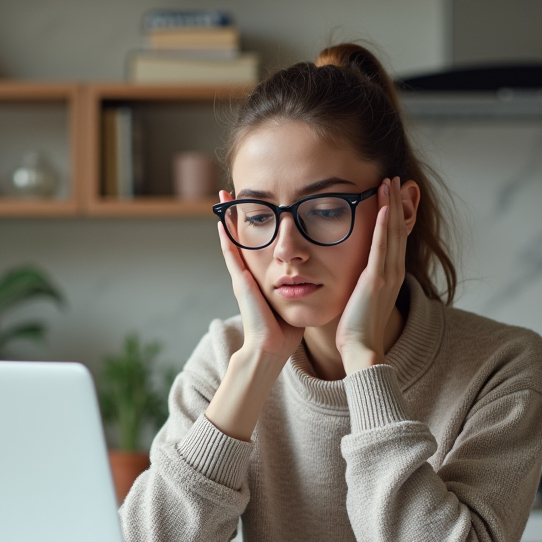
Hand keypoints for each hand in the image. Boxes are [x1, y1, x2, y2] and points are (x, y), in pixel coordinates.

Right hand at [215, 190, 304, 364]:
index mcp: (262, 280)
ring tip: (224, 197)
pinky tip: (222, 221)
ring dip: (228, 219)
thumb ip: (302, 288)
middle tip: (234, 193)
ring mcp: (242, 279)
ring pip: (233, 242)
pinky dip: (226, 238)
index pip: (259, 247)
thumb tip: (319, 278)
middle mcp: (249, 276)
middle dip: (238, 216)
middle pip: (243, 238)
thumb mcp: (295, 301)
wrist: (271, 348)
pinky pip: (231, 256)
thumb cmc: (285, 331)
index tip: (258, 206)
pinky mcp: (241, 283)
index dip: (257, 227)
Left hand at [335, 177, 411, 372]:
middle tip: (394, 177)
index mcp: (389, 275)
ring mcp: (387, 275)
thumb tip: (355, 274)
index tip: (390, 193)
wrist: (361, 349)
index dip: (393, 214)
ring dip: (391, 205)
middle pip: (397, 229)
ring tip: (389, 182)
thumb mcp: (361, 298)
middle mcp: (393, 272)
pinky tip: (384, 208)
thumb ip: (361, 282)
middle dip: (396, 201)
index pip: (393, 237)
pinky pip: (381, 248)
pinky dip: (384, 227)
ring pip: (392, 233)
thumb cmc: (356, 329)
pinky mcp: (376, 280)